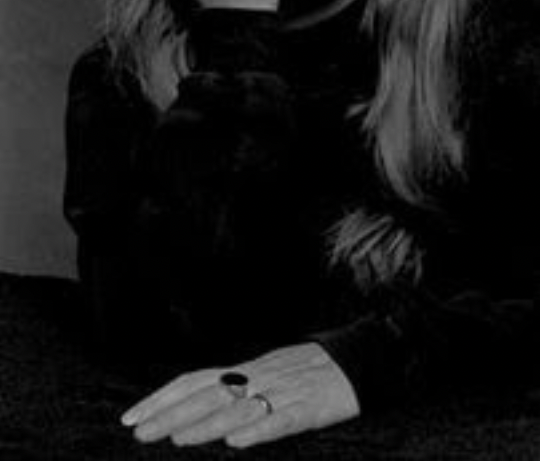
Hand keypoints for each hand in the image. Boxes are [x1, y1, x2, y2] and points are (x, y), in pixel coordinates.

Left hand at [121, 342, 359, 448]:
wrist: (360, 357)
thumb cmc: (310, 369)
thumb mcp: (269, 372)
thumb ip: (238, 386)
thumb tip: (196, 403)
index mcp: (248, 369)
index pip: (197, 379)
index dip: (163, 397)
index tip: (133, 415)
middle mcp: (259, 376)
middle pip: (210, 392)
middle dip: (172, 413)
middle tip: (140, 432)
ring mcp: (285, 390)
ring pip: (240, 406)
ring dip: (206, 424)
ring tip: (177, 438)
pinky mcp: (312, 407)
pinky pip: (284, 419)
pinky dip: (260, 430)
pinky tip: (239, 443)